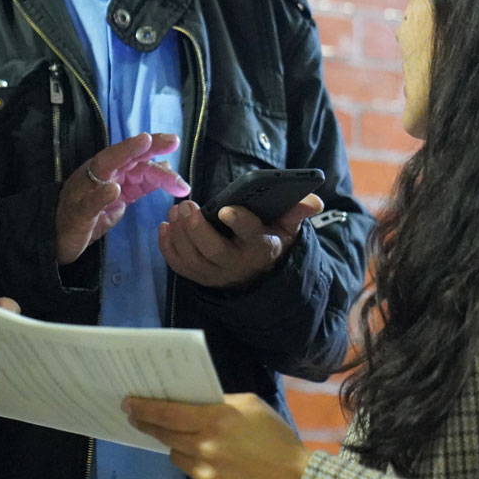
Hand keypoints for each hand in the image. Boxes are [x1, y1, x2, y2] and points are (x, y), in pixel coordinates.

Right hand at [56, 132, 190, 264]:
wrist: (56, 237)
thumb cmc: (90, 216)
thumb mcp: (121, 198)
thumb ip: (141, 183)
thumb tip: (166, 167)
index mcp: (109, 172)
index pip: (134, 157)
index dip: (153, 147)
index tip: (174, 141)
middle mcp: (97, 175)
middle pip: (124, 156)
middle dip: (147, 146)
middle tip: (172, 141)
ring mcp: (85, 191)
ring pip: (105, 168)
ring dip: (125, 154)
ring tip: (145, 144)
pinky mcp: (77, 213)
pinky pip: (89, 202)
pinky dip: (100, 195)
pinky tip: (114, 189)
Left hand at [124, 393, 311, 478]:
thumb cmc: (276, 438)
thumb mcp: (252, 405)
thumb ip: (221, 401)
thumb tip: (195, 401)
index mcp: (216, 420)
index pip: (168, 413)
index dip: (145, 409)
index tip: (128, 404)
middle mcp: (205, 447)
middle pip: (166, 436)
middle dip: (150, 426)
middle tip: (138, 420)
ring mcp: (204, 475)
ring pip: (178, 457)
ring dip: (182, 448)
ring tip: (199, 445)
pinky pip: (193, 478)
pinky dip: (201, 471)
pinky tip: (222, 469)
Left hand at [158, 193, 322, 288]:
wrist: (259, 274)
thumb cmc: (271, 240)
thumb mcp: (287, 227)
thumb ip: (296, 212)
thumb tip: (314, 201)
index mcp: (260, 247)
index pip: (250, 234)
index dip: (238, 222)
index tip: (225, 209)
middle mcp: (237, 264)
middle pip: (212, 251)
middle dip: (196, 228)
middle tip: (185, 206)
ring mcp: (216, 274)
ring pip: (192, 259)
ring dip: (179, 235)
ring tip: (174, 212)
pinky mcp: (199, 277)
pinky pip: (179, 266)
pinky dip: (168, 248)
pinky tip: (164, 227)